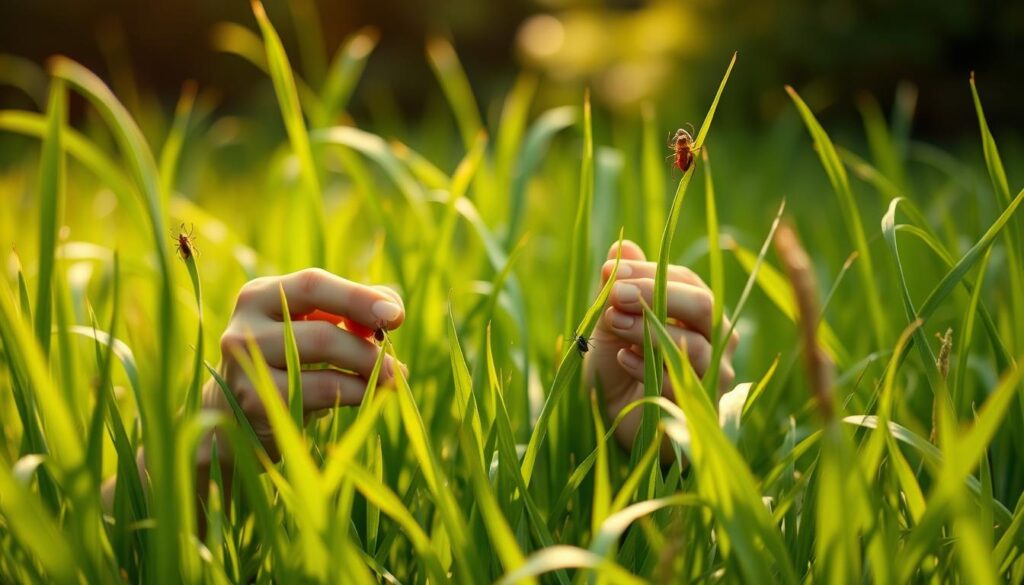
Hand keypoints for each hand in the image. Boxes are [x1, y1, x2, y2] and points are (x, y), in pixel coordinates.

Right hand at [200, 268, 405, 463]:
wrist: (238, 413)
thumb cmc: (291, 358)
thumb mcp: (315, 324)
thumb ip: (353, 310)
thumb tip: (390, 311)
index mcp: (261, 295)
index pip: (314, 284)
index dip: (358, 297)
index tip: (396, 316)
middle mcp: (245, 326)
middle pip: (323, 331)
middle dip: (368, 349)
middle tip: (398, 366)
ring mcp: (246, 366)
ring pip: (322, 367)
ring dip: (367, 372)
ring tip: (392, 379)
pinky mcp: (255, 401)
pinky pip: (320, 394)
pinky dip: (355, 394)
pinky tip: (370, 396)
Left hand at [584, 240, 738, 459]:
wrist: (611, 422)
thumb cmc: (614, 367)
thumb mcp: (607, 322)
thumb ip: (618, 287)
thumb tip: (620, 247)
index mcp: (698, 314)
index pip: (687, 281)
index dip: (650, 273)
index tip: (612, 272)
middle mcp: (717, 341)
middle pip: (704, 306)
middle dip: (658, 295)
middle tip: (616, 295)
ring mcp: (714, 377)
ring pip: (697, 344)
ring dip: (649, 329)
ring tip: (614, 323)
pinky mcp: (701, 410)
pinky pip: (683, 383)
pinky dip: (649, 366)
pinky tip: (623, 358)